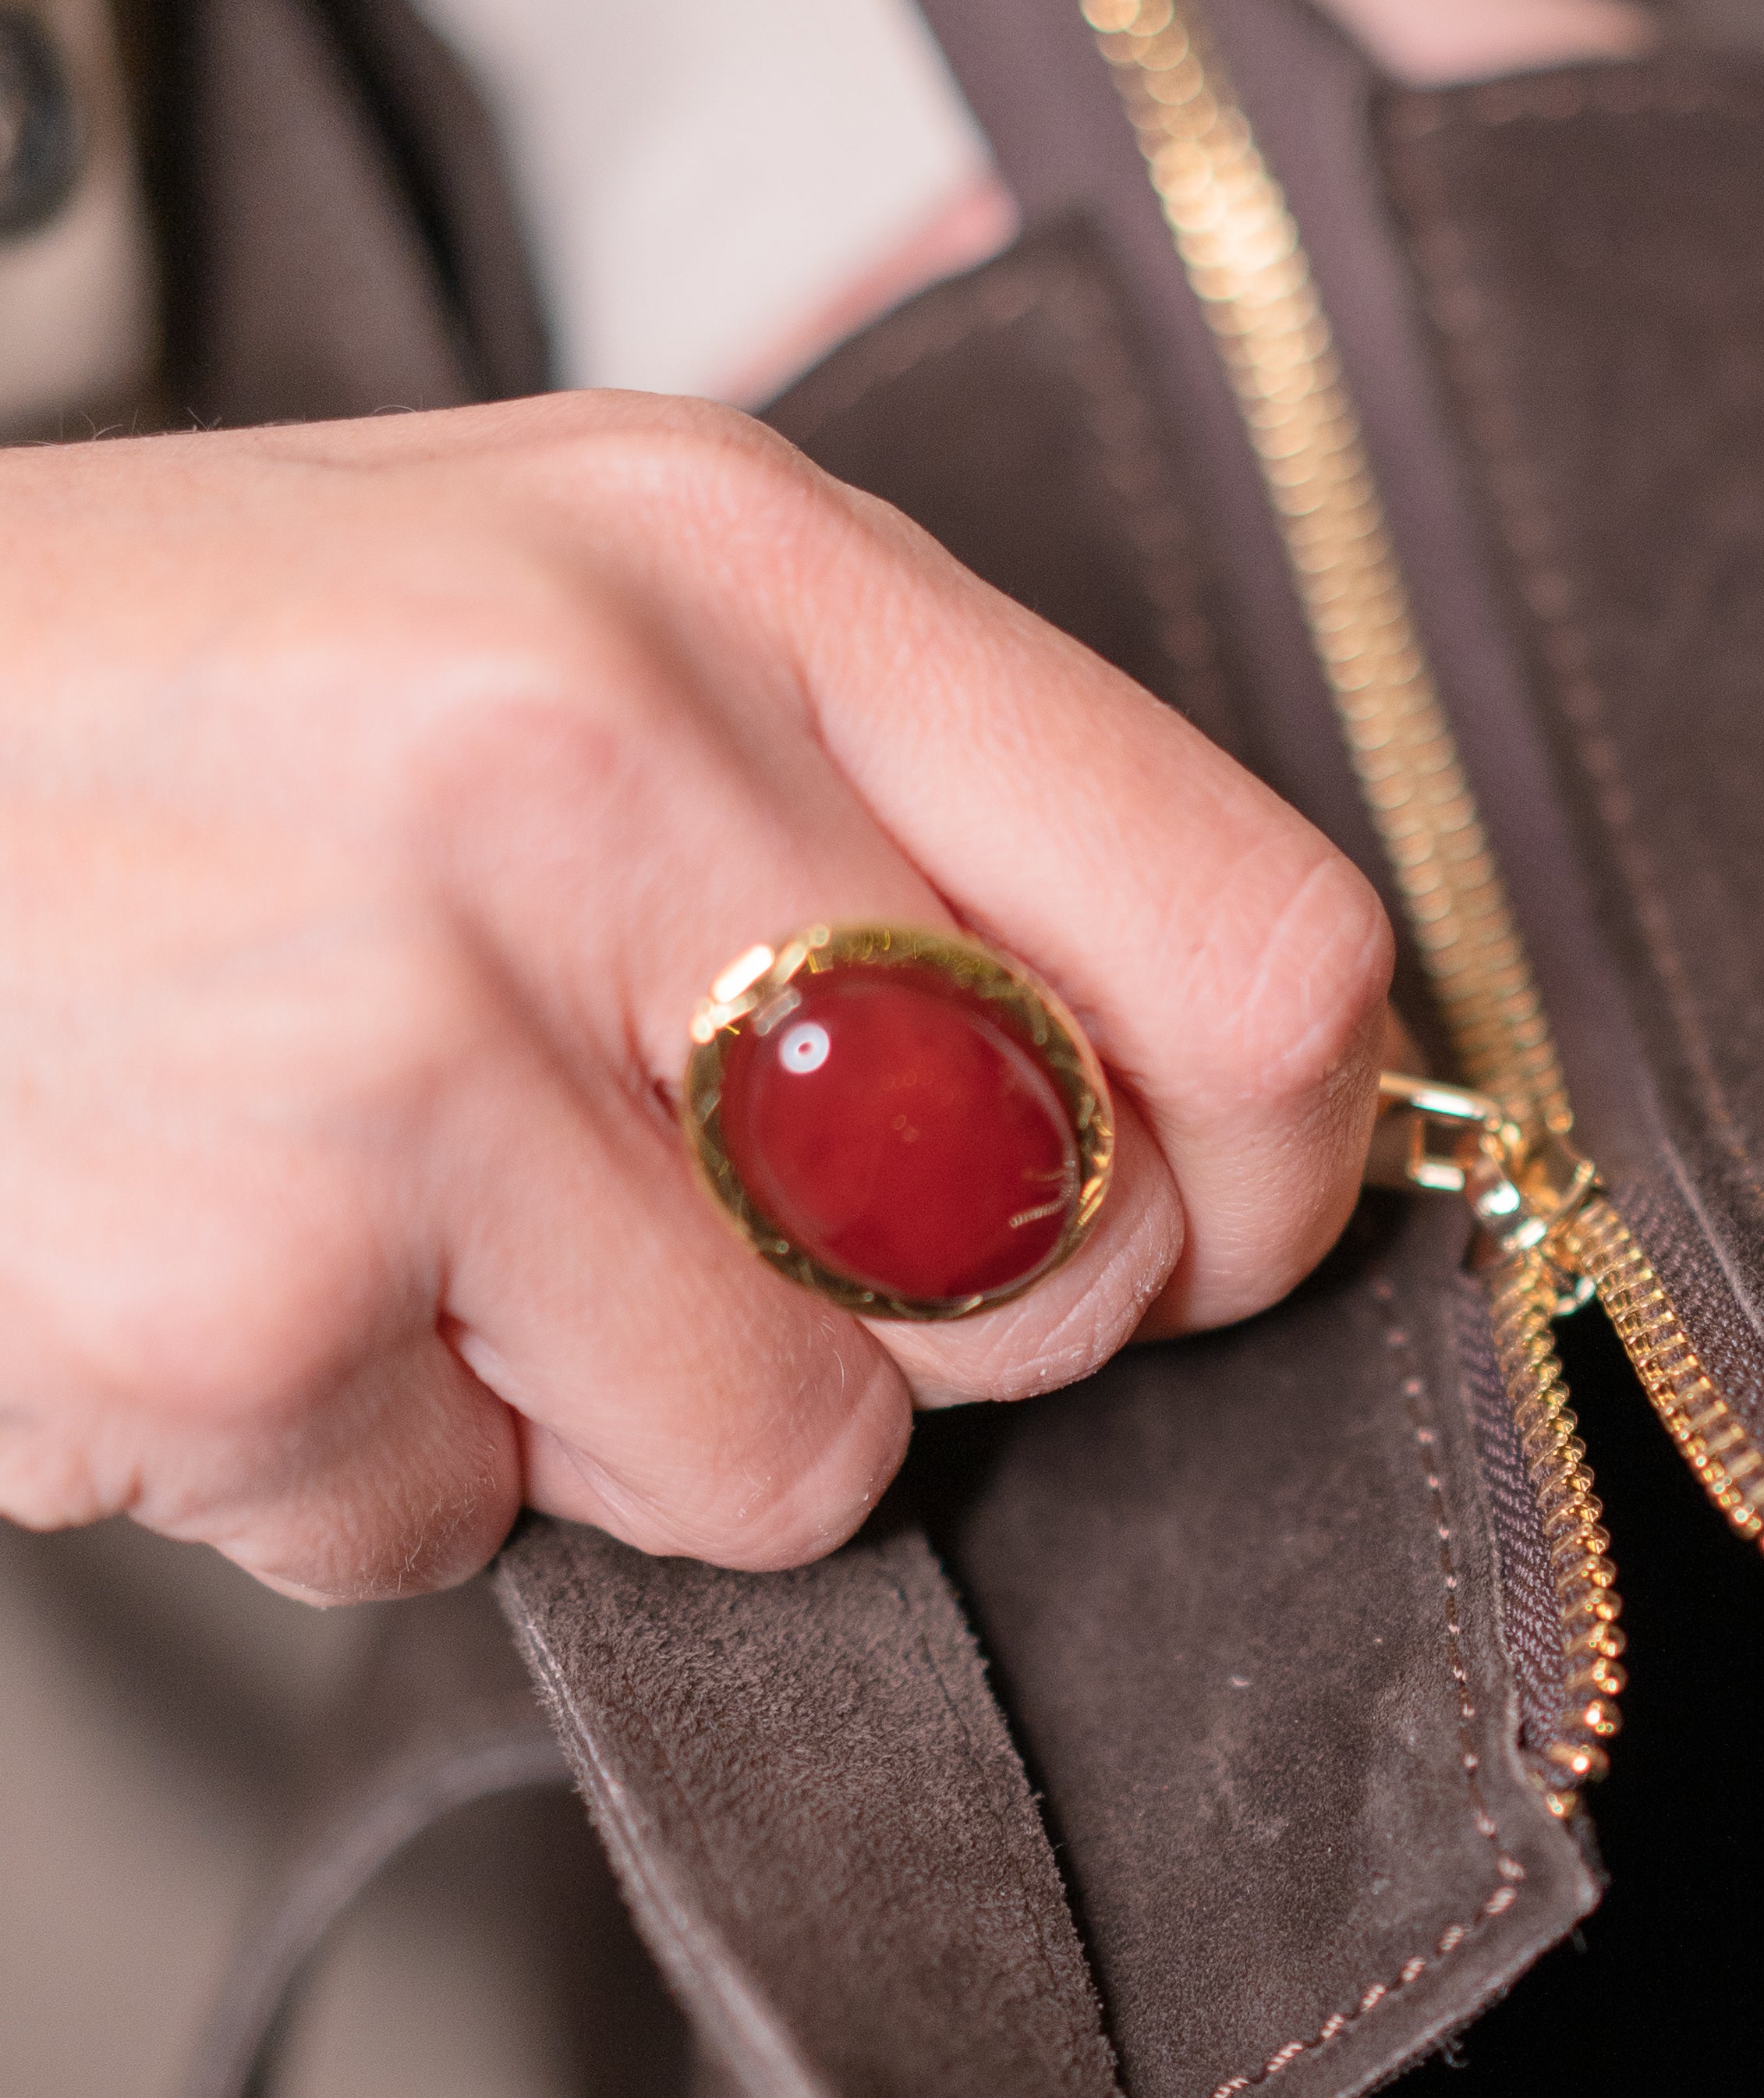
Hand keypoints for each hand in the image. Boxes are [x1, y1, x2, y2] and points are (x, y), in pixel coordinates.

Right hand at [0, 395, 1390, 1600]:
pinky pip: (486, 1535)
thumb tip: (1213, 1097)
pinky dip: (373, 1471)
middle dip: (924, 1309)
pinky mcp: (244, 1297)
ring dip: (624, 1410)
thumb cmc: (149, 729)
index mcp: (733, 562)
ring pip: (804, 1449)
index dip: (1280, 1158)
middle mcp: (594, 759)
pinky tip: (225, 1265)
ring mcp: (402, 1033)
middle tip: (681, 1192)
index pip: (1255, 935)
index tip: (1208, 1214)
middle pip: (1064, 1241)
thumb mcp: (550, 617)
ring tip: (396, 1210)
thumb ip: (886, 812)